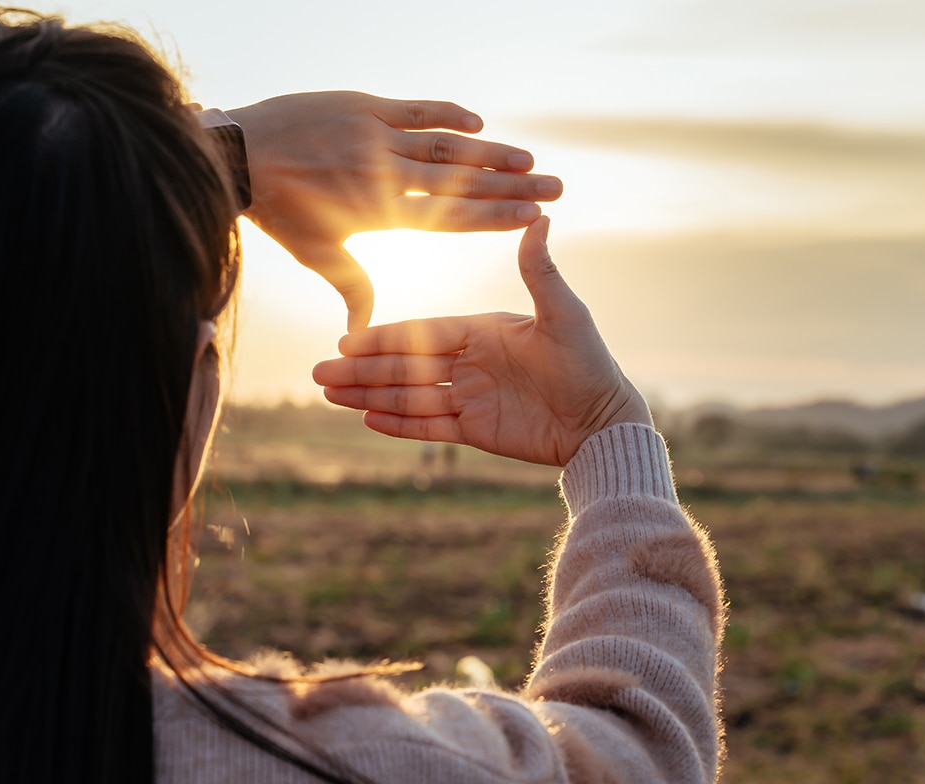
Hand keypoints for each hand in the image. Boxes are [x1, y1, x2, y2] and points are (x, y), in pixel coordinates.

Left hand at [227, 91, 562, 331]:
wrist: (237, 155)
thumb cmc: (278, 212)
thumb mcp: (317, 254)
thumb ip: (351, 288)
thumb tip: (359, 335)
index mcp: (382, 213)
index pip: (452, 218)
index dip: (495, 217)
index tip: (533, 217)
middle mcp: (388, 174)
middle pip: (463, 182)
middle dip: (512, 185)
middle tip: (554, 186)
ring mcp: (377, 137)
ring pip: (446, 146)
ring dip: (490, 152)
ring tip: (529, 158)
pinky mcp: (364, 106)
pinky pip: (415, 109)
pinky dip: (447, 114)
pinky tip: (479, 121)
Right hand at [312, 217, 651, 465]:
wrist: (604, 422)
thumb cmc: (590, 364)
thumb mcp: (564, 315)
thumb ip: (541, 272)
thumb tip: (540, 218)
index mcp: (483, 331)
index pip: (423, 333)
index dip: (385, 338)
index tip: (348, 339)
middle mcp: (471, 363)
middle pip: (406, 366)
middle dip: (362, 370)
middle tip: (319, 372)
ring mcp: (471, 398)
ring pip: (410, 397)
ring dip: (369, 396)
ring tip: (328, 395)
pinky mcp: (477, 431)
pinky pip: (430, 427)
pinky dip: (400, 425)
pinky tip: (367, 420)